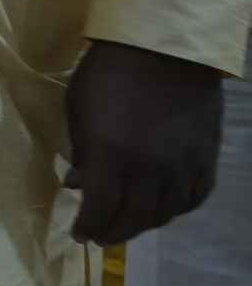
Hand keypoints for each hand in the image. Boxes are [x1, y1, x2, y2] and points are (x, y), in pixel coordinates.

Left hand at [67, 40, 226, 244]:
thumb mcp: (78, 110)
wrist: (164, 49)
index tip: (78, 234)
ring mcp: (182, 166)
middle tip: (101, 237)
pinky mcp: (206, 158)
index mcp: (112, 156)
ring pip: (166, 214)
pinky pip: (194, 197)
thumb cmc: (108, 73)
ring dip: (145, 225)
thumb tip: (78, 185)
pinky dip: (178, 209)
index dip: (88, 227)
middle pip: (134, 219)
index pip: (100, 209)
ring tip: (129, 224)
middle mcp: (150, 169)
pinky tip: (164, 208)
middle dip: (113, 233)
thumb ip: (81, 152)